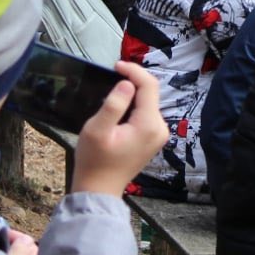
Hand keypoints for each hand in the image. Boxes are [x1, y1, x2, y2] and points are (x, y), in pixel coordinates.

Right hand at [71, 61, 169, 197]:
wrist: (99, 188)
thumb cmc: (95, 161)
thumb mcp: (97, 129)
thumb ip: (114, 104)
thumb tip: (127, 84)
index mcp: (148, 124)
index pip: (148, 85)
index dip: (133, 71)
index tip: (115, 66)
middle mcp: (159, 128)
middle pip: (150, 93)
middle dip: (132, 81)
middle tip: (111, 76)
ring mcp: (158, 134)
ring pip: (148, 102)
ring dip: (132, 94)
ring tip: (112, 91)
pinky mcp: (152, 138)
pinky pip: (146, 113)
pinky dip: (134, 105)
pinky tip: (119, 109)